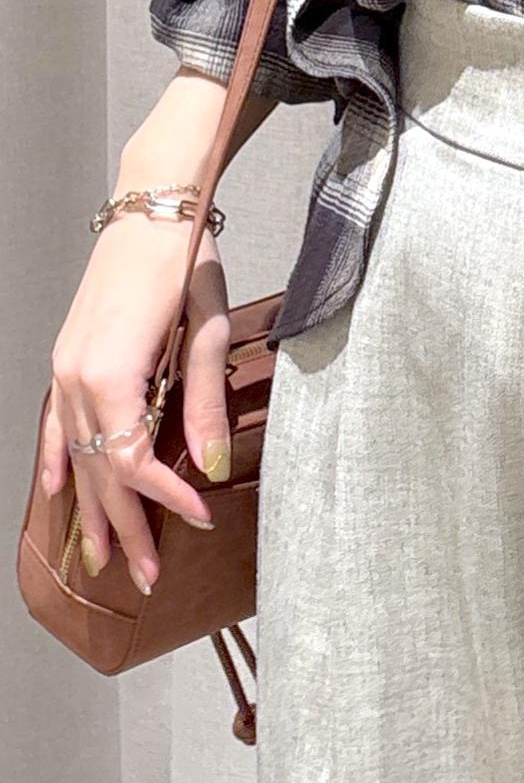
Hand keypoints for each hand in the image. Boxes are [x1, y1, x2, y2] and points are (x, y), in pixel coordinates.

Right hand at [40, 200, 233, 594]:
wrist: (150, 208)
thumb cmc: (183, 262)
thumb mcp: (207, 331)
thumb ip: (204, 403)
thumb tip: (210, 468)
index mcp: (110, 375)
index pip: (132, 460)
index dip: (164, 497)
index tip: (197, 522)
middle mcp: (77, 378)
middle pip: (98, 470)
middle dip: (125, 525)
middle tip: (146, 575)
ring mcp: (65, 369)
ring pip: (74, 454)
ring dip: (90, 507)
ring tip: (104, 558)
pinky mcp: (68, 357)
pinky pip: (55, 422)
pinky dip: (55, 458)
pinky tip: (53, 490)